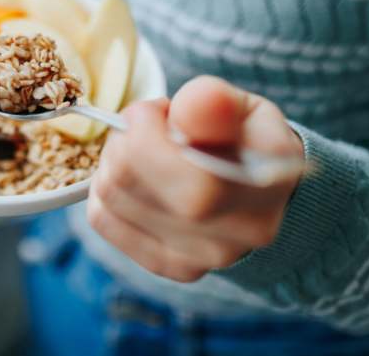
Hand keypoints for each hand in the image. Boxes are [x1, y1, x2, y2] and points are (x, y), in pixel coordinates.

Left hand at [88, 76, 303, 281]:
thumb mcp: (242, 108)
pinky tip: (132, 177)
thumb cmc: (246, 142)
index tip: (153, 111)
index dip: (148, 135)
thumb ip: (215, 103)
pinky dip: (105, 189)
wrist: (259, 193)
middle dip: (126, 139)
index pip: (191, 182)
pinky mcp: (169, 265)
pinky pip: (102, 218)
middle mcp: (240, 233)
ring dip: (113, 160)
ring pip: (111, 196)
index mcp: (267, 186)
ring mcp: (204, 258)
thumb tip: (186, 111)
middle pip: (135, 182)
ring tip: (143, 149)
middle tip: (146, 125)